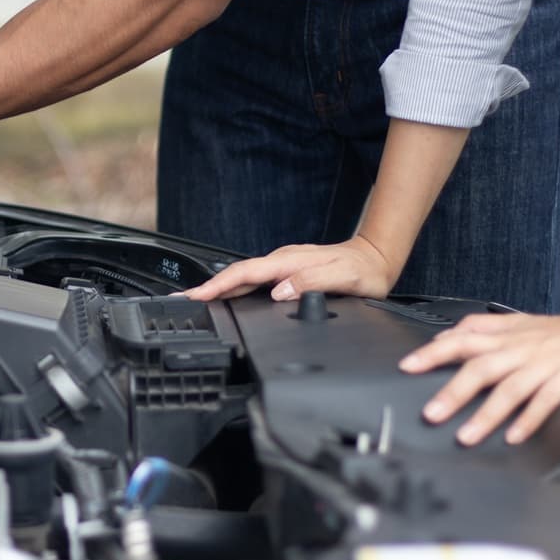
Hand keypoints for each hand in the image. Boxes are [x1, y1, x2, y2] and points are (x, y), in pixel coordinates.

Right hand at [184, 234, 396, 301]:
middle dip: (207, 287)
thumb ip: (311, 282)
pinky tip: (227, 296)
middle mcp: (281, 261)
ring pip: (242, 277)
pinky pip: (253, 280)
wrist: (377, 259)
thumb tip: (278, 292)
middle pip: (236, 275)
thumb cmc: (363, 271)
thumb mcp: (343, 278)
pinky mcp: (285, 272)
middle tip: (183, 301)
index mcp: (289, 263)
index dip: (219, 286)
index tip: (198, 296)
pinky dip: (234, 288)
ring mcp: (282, 266)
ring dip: (218, 288)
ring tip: (197, 300)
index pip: (245, 274)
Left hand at [398, 306, 559, 445]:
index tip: (407, 366)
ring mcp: (542, 365)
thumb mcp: (514, 322)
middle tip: (431, 414)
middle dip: (453, 392)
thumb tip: (442, 337)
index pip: (460, 340)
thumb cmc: (555, 331)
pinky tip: (513, 437)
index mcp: (502, 336)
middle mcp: (518, 350)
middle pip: (480, 369)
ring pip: (510, 389)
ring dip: (485, 414)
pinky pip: (545, 400)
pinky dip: (528, 419)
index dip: (432, 352)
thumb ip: (478, 327)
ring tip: (465, 436)